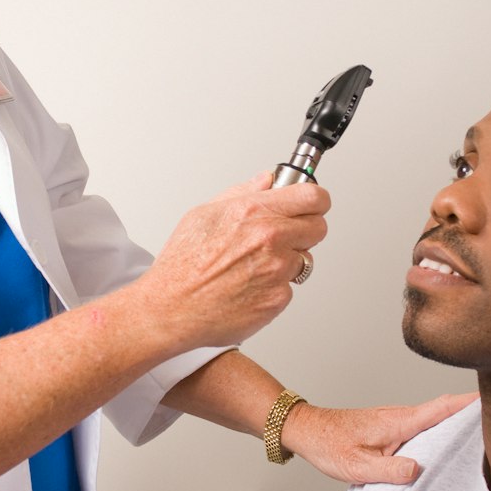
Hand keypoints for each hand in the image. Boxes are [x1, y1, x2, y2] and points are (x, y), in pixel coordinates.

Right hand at [136, 172, 329, 352]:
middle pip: (319, 227)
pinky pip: (289, 287)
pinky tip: (249, 286)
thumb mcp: (204, 214)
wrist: (171, 309)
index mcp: (254, 212)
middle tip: (284, 237)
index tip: (311, 204)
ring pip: (304, 260)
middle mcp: (271, 239)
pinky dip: (274, 287)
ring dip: (288, 261)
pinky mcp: (278, 299)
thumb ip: (243, 193)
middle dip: (305, 230)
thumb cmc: (181, 265)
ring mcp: (278, 271)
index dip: (315, 200)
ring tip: (255, 266)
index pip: (313, 196)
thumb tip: (267, 181)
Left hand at [280, 391, 477, 484]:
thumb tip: (418, 470)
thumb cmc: (330, 446)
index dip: (471, 402)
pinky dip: (444, 427)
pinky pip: (426, 424)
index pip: (442, 407)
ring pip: (437, 416)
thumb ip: (388, 470)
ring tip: (489, 433)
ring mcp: (399, 419)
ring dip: (460, 420)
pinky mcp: (394, 426)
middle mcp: (403, 416)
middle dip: (475, 410)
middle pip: (447, 409)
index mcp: (399, 421)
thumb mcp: (357, 466)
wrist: (308, 430)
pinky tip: (452, 442)